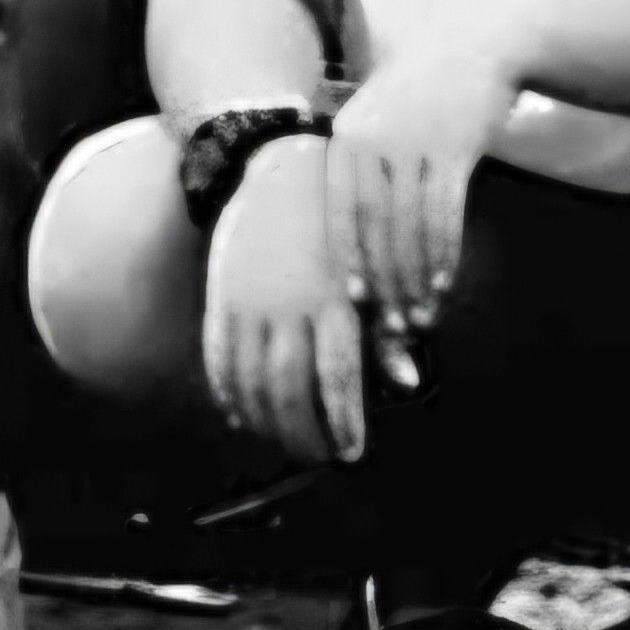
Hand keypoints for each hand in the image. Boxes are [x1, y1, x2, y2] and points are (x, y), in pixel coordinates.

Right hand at [201, 134, 370, 464]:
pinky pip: (218, 357)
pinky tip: (240, 413)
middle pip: (289, 390)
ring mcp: (248, 302)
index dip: (341, 423)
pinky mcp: (221, 296)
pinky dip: (226, 392)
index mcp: (332, 302)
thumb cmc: (337, 232)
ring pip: (249, 380)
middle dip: (302, 434)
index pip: (336, 379)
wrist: (281, 172)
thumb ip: (385, 333)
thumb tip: (410, 384)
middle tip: (315, 457)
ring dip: (265, 421)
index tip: (349, 454)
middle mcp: (287, 306)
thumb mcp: (366, 277)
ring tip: (280, 441)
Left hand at [324, 22, 525, 346]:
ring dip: (415, 278)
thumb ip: (362, 167)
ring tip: (420, 316)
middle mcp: (372, 140)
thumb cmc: (423, 90)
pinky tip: (445, 284)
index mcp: (346, 137)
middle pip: (374, 226)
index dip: (348, 259)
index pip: (341, 211)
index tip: (355, 302)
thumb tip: (351, 234)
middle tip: (389, 325)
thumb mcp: (378, 119)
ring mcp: (413, 142)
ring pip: (409, 227)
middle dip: (382, 281)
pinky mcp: (454, 147)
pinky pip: (445, 213)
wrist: (475, 41)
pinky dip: (444, 254)